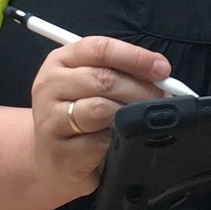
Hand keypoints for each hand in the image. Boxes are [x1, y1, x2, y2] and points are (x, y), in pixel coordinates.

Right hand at [26, 35, 175, 197]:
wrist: (51, 160)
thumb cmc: (77, 116)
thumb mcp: (91, 86)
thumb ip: (119, 73)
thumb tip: (160, 74)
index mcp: (59, 61)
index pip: (100, 49)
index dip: (135, 57)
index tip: (161, 68)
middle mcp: (49, 85)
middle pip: (103, 79)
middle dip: (140, 89)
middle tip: (161, 99)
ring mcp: (50, 119)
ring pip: (101, 109)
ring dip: (130, 114)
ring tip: (141, 119)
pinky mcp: (59, 151)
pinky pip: (99, 142)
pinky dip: (118, 140)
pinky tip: (121, 140)